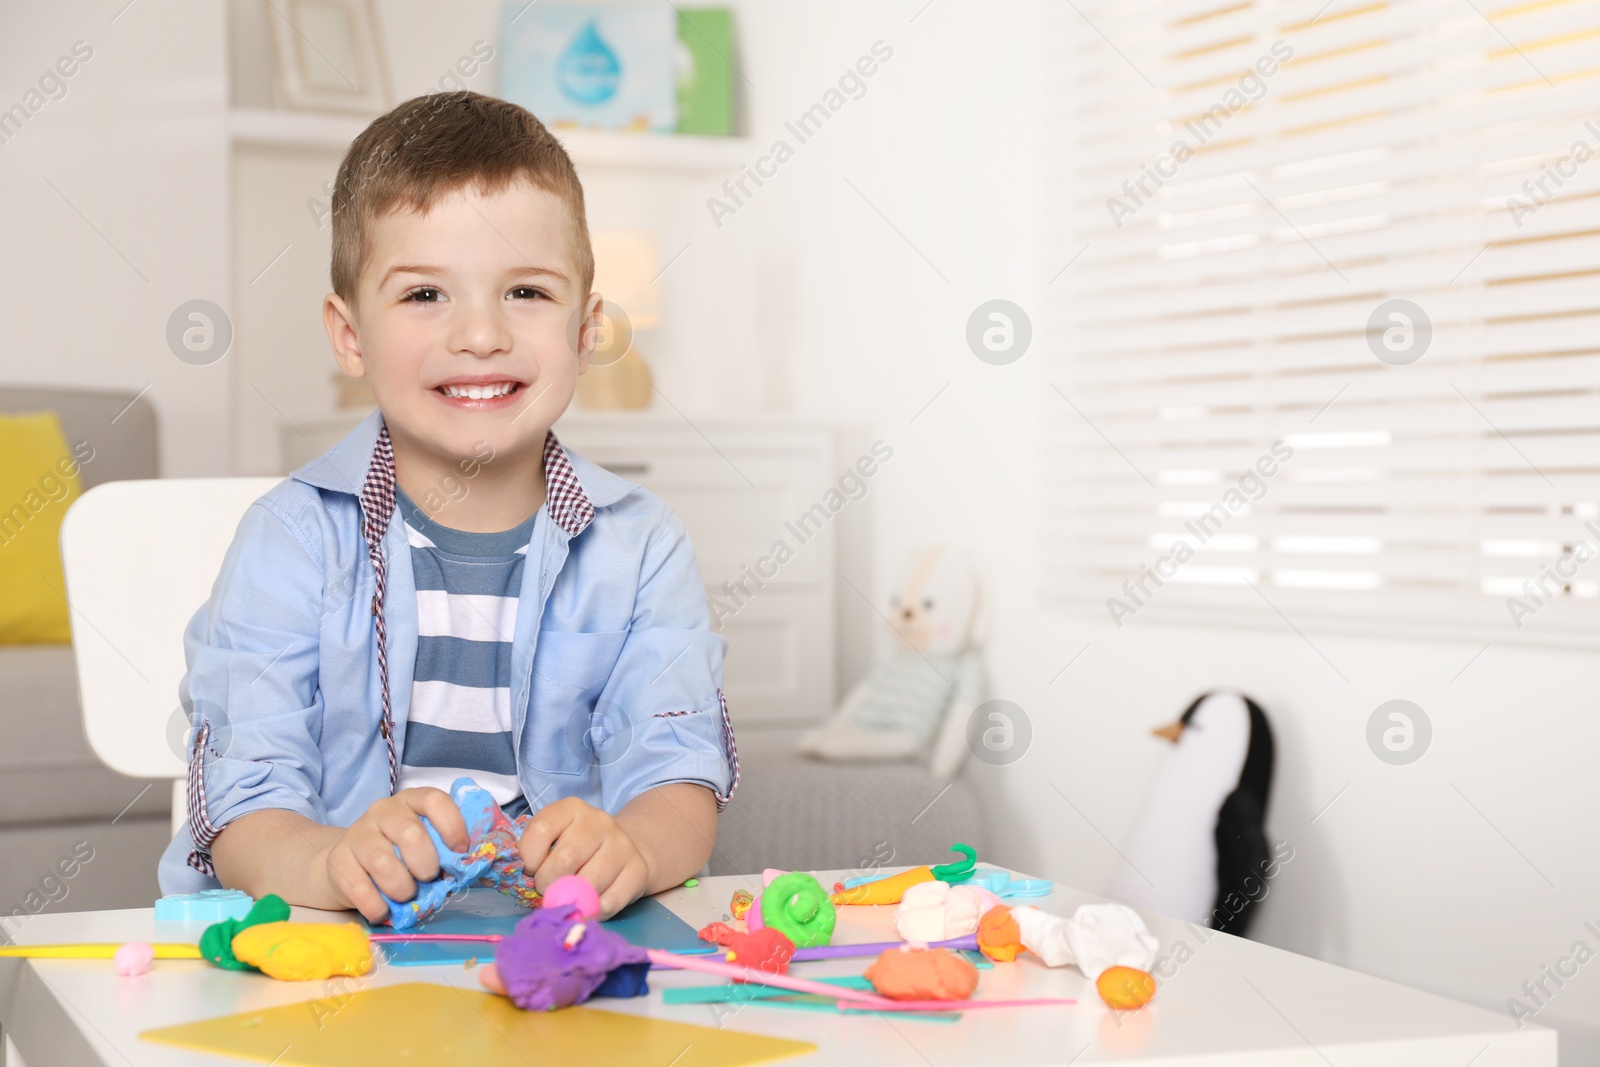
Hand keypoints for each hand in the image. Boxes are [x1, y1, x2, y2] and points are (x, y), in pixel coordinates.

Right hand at [321, 788, 467, 921]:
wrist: (345, 863)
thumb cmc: (397, 854)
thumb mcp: (423, 843)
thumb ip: (446, 850)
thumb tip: (478, 869)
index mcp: (411, 801)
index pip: (433, 800)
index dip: (452, 824)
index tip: (461, 850)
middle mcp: (383, 812)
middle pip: (409, 832)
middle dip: (426, 863)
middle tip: (429, 877)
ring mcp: (358, 834)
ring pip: (383, 862)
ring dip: (402, 888)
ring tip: (406, 894)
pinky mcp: (338, 861)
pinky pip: (359, 888)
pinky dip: (377, 906)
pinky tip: (384, 910)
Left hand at [517, 796, 650, 918]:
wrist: (624, 850)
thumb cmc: (577, 849)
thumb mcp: (553, 839)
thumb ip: (533, 853)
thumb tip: (507, 878)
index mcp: (572, 809)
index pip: (542, 829)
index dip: (529, 857)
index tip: (530, 870)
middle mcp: (599, 822)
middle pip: (565, 859)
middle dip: (548, 884)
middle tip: (547, 890)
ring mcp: (622, 845)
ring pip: (588, 884)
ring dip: (572, 899)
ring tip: (569, 897)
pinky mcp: (638, 871)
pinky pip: (608, 902)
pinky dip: (593, 911)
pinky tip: (590, 904)